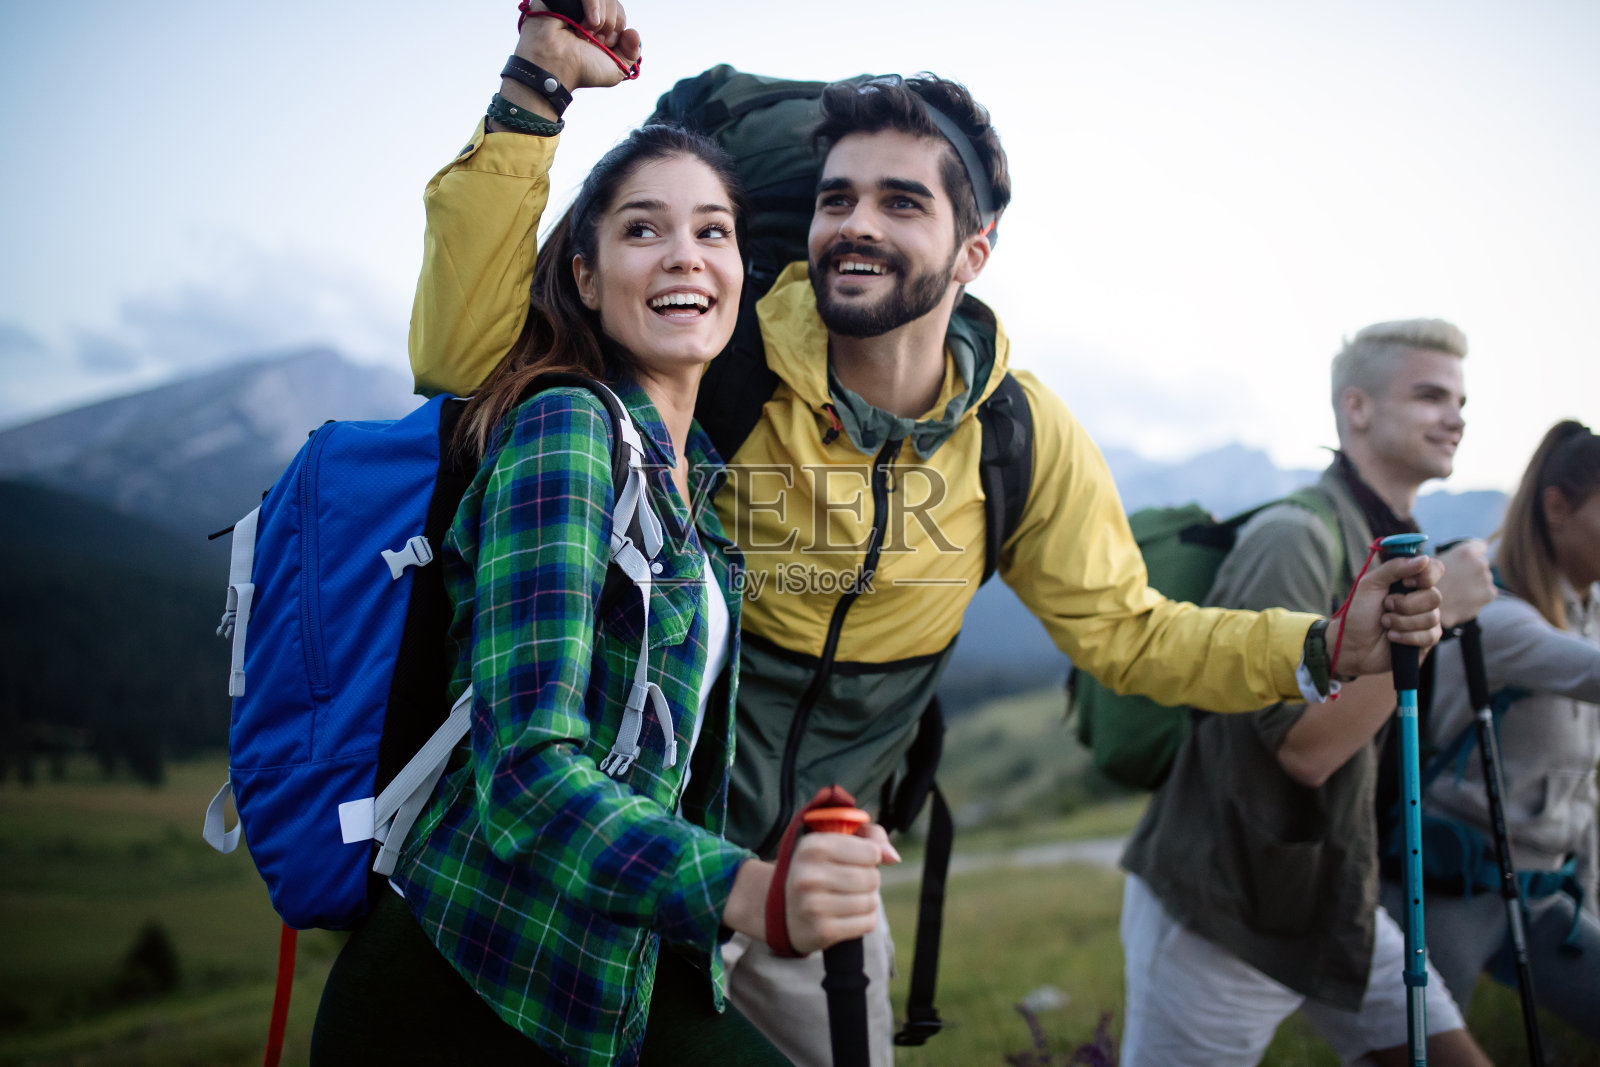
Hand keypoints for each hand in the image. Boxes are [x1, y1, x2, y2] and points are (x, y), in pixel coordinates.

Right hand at [516, 0, 640, 90]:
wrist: (556, 66)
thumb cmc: (581, 70)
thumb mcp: (616, 69)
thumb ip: (631, 52)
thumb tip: (633, 32)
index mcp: (597, 26)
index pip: (619, 12)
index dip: (617, 28)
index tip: (604, 45)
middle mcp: (586, 13)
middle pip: (613, 3)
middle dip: (610, 25)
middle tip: (593, 41)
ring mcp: (575, 4)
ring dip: (601, 20)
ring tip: (584, 34)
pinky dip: (593, 6)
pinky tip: (590, 22)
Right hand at [785, 824, 896, 954]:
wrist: (780, 908)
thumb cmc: (817, 869)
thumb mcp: (836, 840)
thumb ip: (870, 836)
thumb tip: (893, 857)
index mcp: (812, 846)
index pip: (871, 852)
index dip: (870, 856)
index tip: (856, 860)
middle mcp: (809, 875)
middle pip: (872, 878)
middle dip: (870, 880)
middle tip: (852, 882)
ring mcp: (813, 905)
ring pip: (871, 901)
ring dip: (868, 900)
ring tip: (849, 898)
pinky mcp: (822, 930)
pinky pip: (867, 923)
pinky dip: (865, 919)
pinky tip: (848, 915)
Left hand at [1339, 554, 1443, 676]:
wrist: (1351, 645)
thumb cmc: (1359, 613)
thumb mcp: (1370, 584)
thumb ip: (1394, 568)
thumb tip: (1423, 558)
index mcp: (1409, 582)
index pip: (1434, 570)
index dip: (1426, 575)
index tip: (1406, 582)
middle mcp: (1421, 600)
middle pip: (1434, 596)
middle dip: (1405, 604)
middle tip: (1386, 607)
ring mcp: (1426, 620)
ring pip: (1432, 617)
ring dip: (1401, 621)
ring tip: (1385, 623)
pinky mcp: (1426, 641)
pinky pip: (1429, 636)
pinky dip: (1406, 636)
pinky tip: (1392, 637)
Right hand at [1435, 539, 1494, 628]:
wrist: (1428, 609)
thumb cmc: (1426, 585)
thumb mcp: (1433, 564)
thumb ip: (1452, 558)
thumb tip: (1462, 559)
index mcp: (1465, 552)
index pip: (1480, 546)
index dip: (1473, 553)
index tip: (1466, 561)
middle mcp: (1479, 563)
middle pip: (1481, 563)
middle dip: (1472, 570)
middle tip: (1456, 581)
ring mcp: (1486, 579)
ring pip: (1484, 579)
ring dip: (1475, 584)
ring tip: (1458, 593)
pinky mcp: (1489, 594)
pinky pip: (1488, 592)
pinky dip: (1479, 596)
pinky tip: (1464, 600)